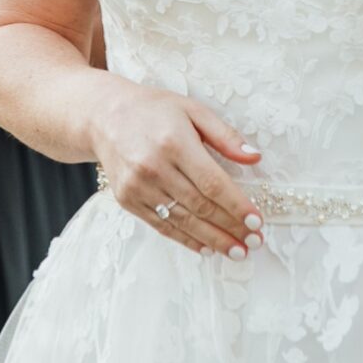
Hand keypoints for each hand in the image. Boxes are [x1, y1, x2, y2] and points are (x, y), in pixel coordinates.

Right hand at [86, 75, 262, 258]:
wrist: (104, 117)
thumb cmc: (154, 111)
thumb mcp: (193, 110)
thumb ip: (225, 135)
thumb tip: (254, 158)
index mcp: (174, 142)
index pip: (212, 183)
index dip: (237, 206)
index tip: (257, 222)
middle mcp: (153, 167)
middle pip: (200, 206)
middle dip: (230, 227)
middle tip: (254, 242)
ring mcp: (137, 186)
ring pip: (182, 220)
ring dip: (212, 240)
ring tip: (235, 251)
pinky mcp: (127, 200)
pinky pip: (161, 225)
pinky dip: (186, 239)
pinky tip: (206, 248)